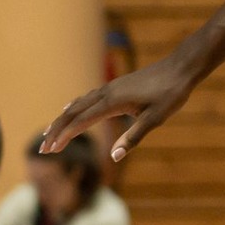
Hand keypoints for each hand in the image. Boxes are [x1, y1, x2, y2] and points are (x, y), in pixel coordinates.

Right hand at [42, 54, 201, 160]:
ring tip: (49, 133)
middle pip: (71, 114)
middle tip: (43, 148)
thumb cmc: (170, 93)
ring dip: (61, 120)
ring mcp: (108, 88)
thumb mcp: (155, 119)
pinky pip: (85, 99)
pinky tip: (68, 110)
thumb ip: (132, 138)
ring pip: (76, 105)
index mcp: (112, 103)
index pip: (79, 122)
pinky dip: (72, 108)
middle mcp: (104, 94)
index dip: (63, 137)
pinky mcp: (113, 87)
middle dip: (56, 131)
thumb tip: (114, 157)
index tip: (50, 150)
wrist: (181, 67)